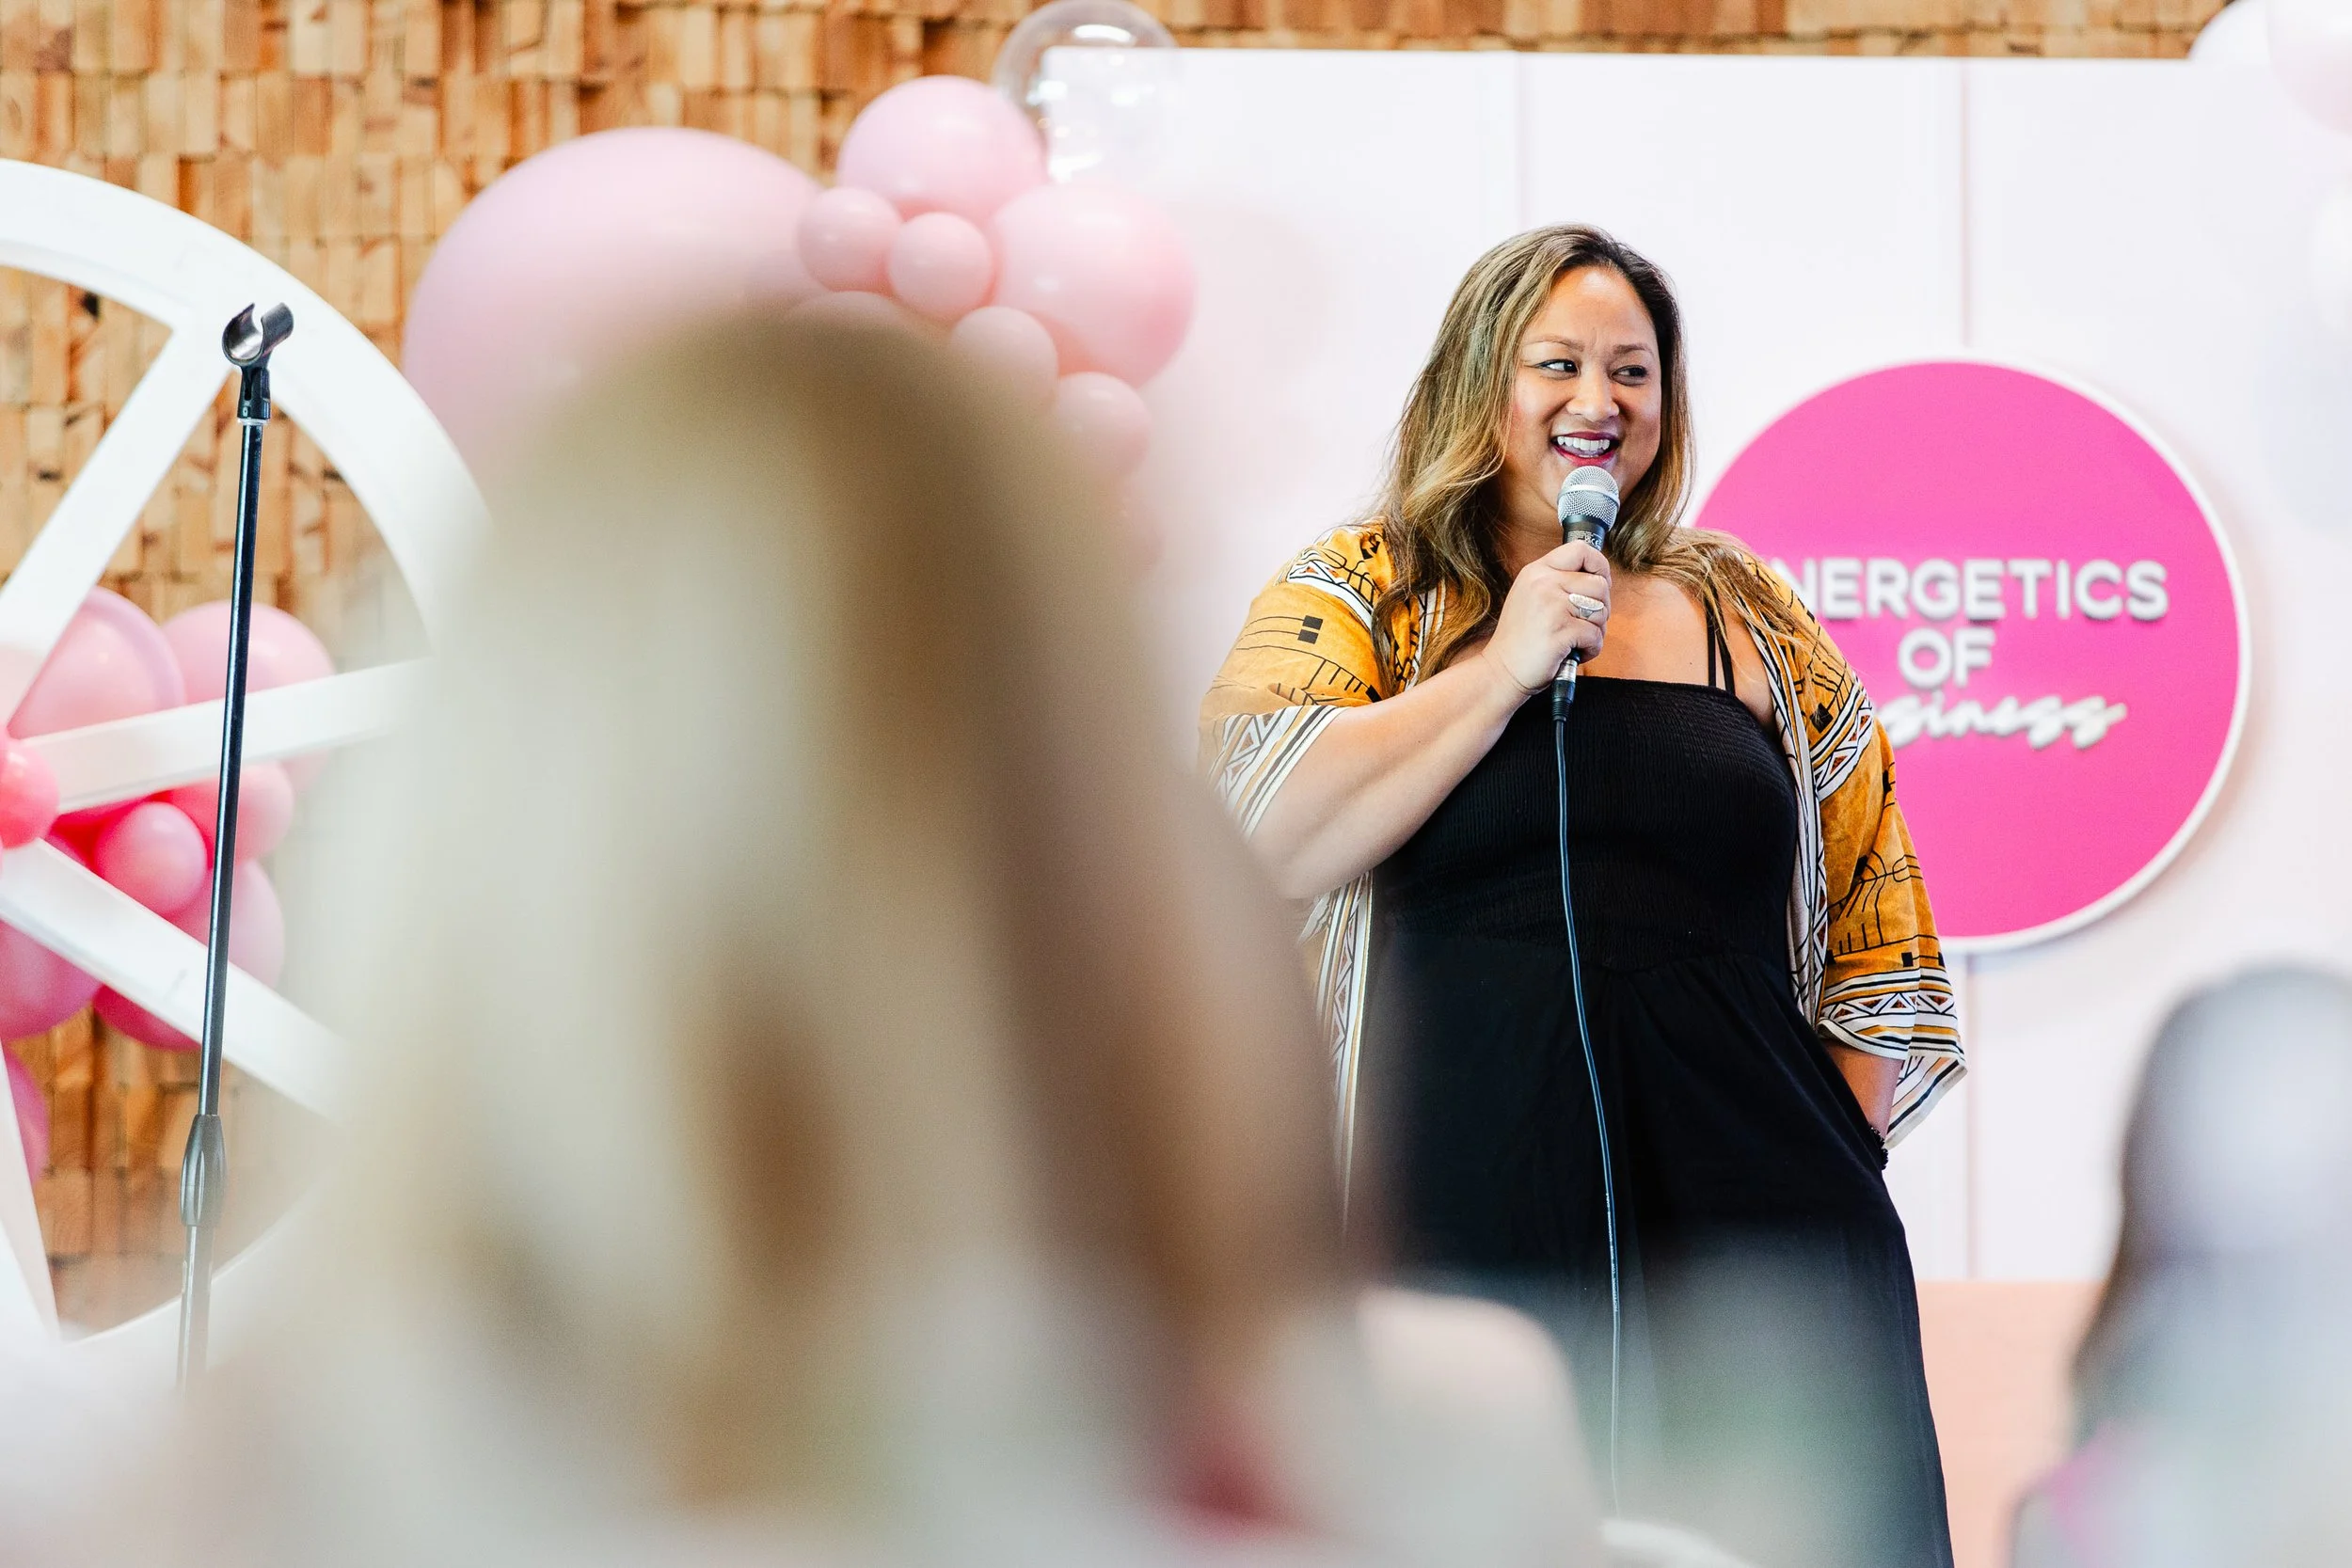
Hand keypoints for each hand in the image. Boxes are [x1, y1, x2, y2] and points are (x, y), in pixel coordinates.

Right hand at [1481, 540, 1611, 694]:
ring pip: (1601, 610)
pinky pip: (1596, 635)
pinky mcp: (1560, 630)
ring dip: (1597, 630)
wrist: (1502, 670)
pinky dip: (1591, 648)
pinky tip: (1574, 652)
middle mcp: (1543, 583)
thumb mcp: (1531, 596)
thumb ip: (1558, 581)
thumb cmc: (1521, 638)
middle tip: (1585, 622)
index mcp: (1536, 571)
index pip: (1580, 549)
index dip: (1599, 565)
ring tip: (1577, 639)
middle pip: (1599, 584)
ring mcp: (1551, 606)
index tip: (1599, 583)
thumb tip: (1598, 576)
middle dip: (1602, 607)